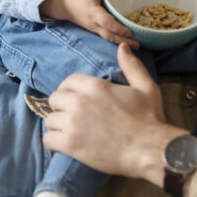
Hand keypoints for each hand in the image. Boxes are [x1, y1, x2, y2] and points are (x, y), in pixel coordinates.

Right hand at [40, 0, 139, 48]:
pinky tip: (126, 42)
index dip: (118, 28)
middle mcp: (94, 24)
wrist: (65, 5)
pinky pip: (107, 37)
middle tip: (138, 45)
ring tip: (136, 46)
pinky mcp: (96, 30)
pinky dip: (117, 41)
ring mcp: (94, 29)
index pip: (106, 23)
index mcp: (93, 13)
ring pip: (109, 38)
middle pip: (110, 35)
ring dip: (122, 43)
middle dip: (124, 41)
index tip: (129, 32)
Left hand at [44, 43, 184, 182]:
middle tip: (73, 116)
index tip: (76, 99)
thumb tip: (122, 47)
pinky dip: (54, 142)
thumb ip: (132, 66)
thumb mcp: (145, 87)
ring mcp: (73, 123)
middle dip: (62, 107)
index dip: (70, 90)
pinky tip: (65, 144)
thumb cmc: (148, 118)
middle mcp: (80, 101)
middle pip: (54, 99)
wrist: (148, 148)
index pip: (68, 81)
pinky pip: (47, 139)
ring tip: (69, 130)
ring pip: (49, 120)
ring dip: (58, 125)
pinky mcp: (70, 144)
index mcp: (95, 86)